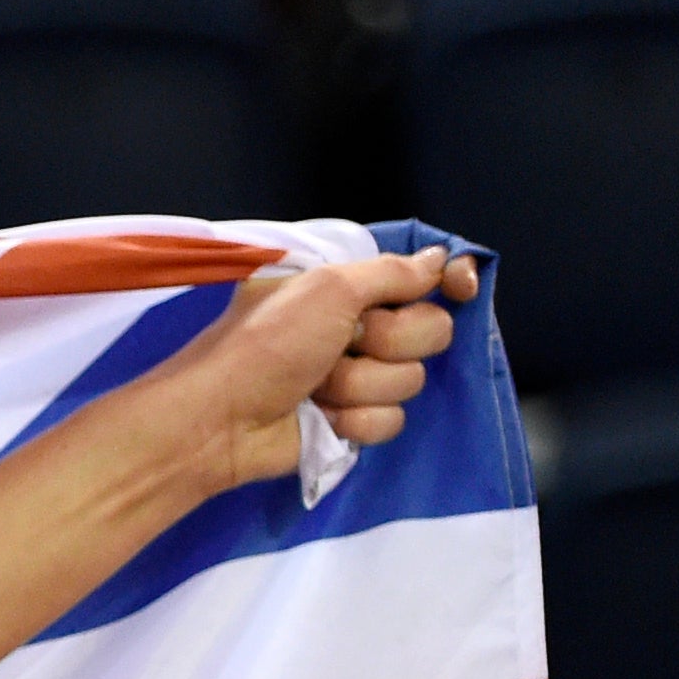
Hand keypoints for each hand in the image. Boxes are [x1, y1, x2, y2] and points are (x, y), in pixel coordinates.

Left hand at [167, 249, 477, 495]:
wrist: (219, 420)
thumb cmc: (264, 345)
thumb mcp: (327, 289)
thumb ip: (390, 272)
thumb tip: (440, 257)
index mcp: (349, 288)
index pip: (425, 277)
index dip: (448, 282)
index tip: (459, 285)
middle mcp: (357, 328)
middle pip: (432, 330)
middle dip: (391, 341)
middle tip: (345, 344)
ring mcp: (355, 376)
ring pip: (410, 380)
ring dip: (361, 385)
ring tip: (316, 386)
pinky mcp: (350, 421)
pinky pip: (391, 420)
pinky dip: (355, 420)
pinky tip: (321, 417)